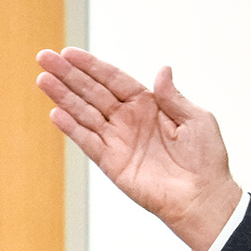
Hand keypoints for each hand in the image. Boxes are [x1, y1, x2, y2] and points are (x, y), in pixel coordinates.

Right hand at [36, 49, 241, 250]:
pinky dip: (72, 127)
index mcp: (150, 106)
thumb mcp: (197, 120)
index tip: (70, 52)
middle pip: (93, 92)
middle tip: (45, 57)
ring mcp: (119, 140)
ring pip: (85, 112)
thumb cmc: (207, 160)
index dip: (93, 66)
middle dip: (69, 74)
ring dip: (63, 96)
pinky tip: (56, 112)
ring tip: (43, 79)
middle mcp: (130, 120)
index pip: (115, 80)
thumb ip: (174, 97)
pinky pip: (87, 141)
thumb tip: (162, 70)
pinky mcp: (112, 162)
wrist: (203, 197)